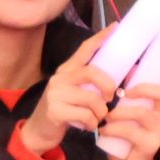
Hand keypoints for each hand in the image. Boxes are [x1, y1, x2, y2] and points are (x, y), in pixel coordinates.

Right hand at [21, 28, 117, 155]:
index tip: (115, 27)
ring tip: (96, 118)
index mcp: (67, 71)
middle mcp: (60, 78)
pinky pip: (86, 115)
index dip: (100, 38)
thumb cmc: (64, 111)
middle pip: (92, 73)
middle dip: (108, 86)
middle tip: (110, 98)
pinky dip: (92, 124)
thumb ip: (90, 84)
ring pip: (92, 99)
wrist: (38, 132)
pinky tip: (87, 126)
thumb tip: (121, 79)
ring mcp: (55, 94)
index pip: (84, 49)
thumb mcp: (75, 93)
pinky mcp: (55, 110)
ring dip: (100, 112)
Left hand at [103, 44, 159, 159]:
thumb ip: (130, 95)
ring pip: (143, 113)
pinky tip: (105, 131)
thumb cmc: (124, 136)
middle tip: (124, 92)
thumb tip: (126, 68)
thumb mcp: (127, 111)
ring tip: (107, 117)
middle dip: (143, 88)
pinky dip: (114, 129)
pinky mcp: (150, 146)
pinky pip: (131, 131)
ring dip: (120, 112)